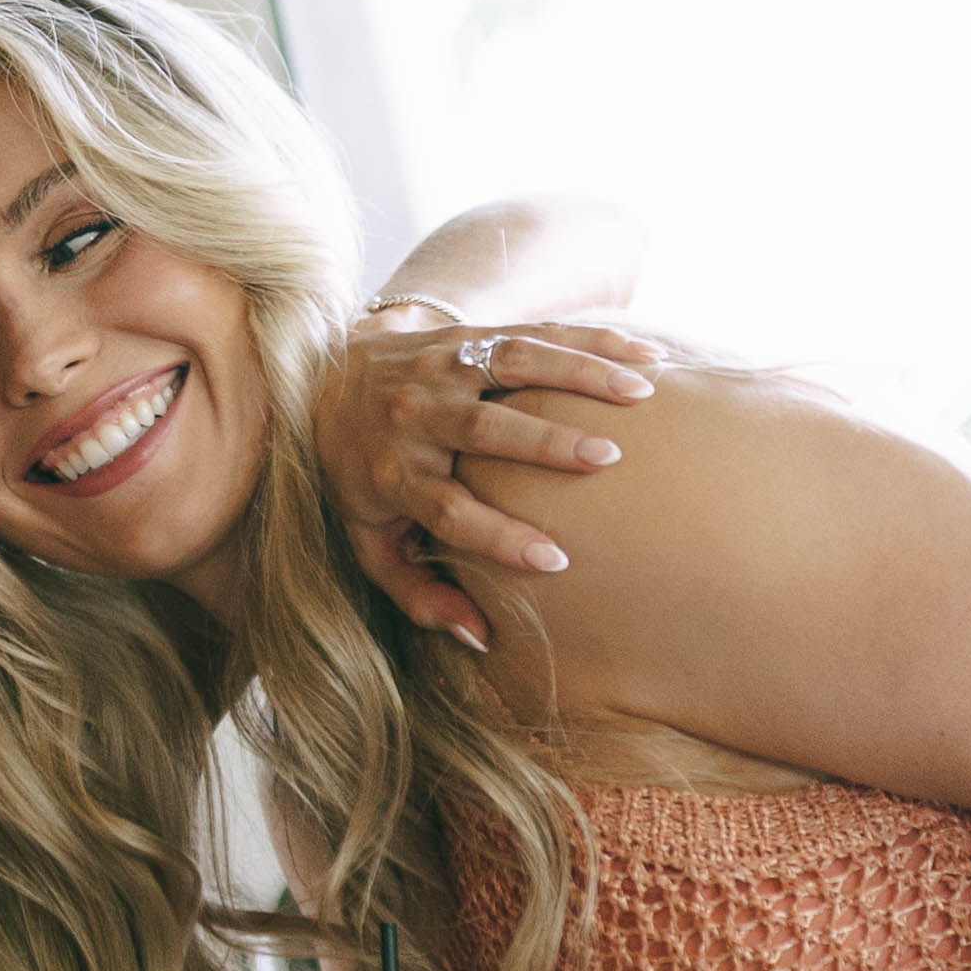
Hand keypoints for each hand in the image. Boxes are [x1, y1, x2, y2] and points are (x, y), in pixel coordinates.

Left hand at [312, 304, 660, 647]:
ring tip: (640, 394)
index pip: (448, 510)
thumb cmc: (362, 477)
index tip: (555, 559)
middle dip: (545, 442)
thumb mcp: (370, 543)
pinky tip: (644, 358)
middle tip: (606, 458)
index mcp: (393, 474)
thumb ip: (418, 595)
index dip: (498, 536)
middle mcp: (414, 415)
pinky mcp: (464, 336)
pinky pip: (533, 332)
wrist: (325, 380)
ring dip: (581, 374)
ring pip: (514, 364)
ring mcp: (440, 368)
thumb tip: (479, 638)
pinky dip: (591, 341)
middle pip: (482, 426)